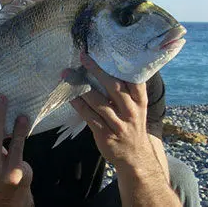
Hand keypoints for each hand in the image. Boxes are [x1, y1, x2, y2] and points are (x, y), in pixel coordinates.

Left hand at [70, 53, 153, 172]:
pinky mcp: (105, 134)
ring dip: (81, 86)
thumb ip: (127, 90)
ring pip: (98, 101)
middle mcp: (131, 111)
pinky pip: (89, 116)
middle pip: (113, 86)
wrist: (135, 156)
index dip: (120, 64)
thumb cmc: (132, 125)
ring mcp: (118, 124)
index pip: (134, 79)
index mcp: (140, 100)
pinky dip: (78, 104)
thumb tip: (108, 65)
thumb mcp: (137, 107)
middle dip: (97, 70)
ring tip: (67, 74)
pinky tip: (69, 96)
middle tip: (83, 57)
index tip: (106, 50)